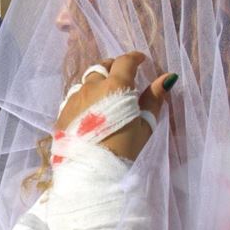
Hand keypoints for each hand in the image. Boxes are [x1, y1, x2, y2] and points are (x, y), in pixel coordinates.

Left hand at [57, 51, 175, 160]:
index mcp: (115, 86)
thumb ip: (153, 99)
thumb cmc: (123, 148)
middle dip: (113, 66)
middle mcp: (91, 87)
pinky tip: (88, 109)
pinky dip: (83, 97)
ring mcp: (73, 99)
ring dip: (96, 82)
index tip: (141, 60)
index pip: (124, 62)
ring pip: (85, 81)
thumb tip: (167, 78)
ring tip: (104, 94)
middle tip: (122, 75)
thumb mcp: (144, 125)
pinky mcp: (62, 112)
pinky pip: (73, 97)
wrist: (89, 171)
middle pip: (101, 67)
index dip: (134, 58)